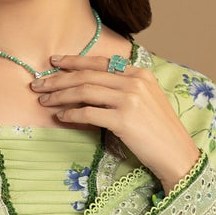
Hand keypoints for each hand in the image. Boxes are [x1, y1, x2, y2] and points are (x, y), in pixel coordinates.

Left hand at [36, 51, 199, 192]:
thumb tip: (85, 89)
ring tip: (44, 101)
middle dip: (58, 79)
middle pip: (87, 75)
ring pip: (84, 91)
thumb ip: (121, 89)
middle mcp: (135, 82)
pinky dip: (71, 114)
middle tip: (38, 84)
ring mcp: (130, 100)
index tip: (54, 62)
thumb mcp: (144, 101)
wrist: (177, 153)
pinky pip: (88, 113)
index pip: (100, 62)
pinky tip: (60, 117)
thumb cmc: (158, 131)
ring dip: (60, 96)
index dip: (74, 61)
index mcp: (140, 73)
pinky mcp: (124, 120)